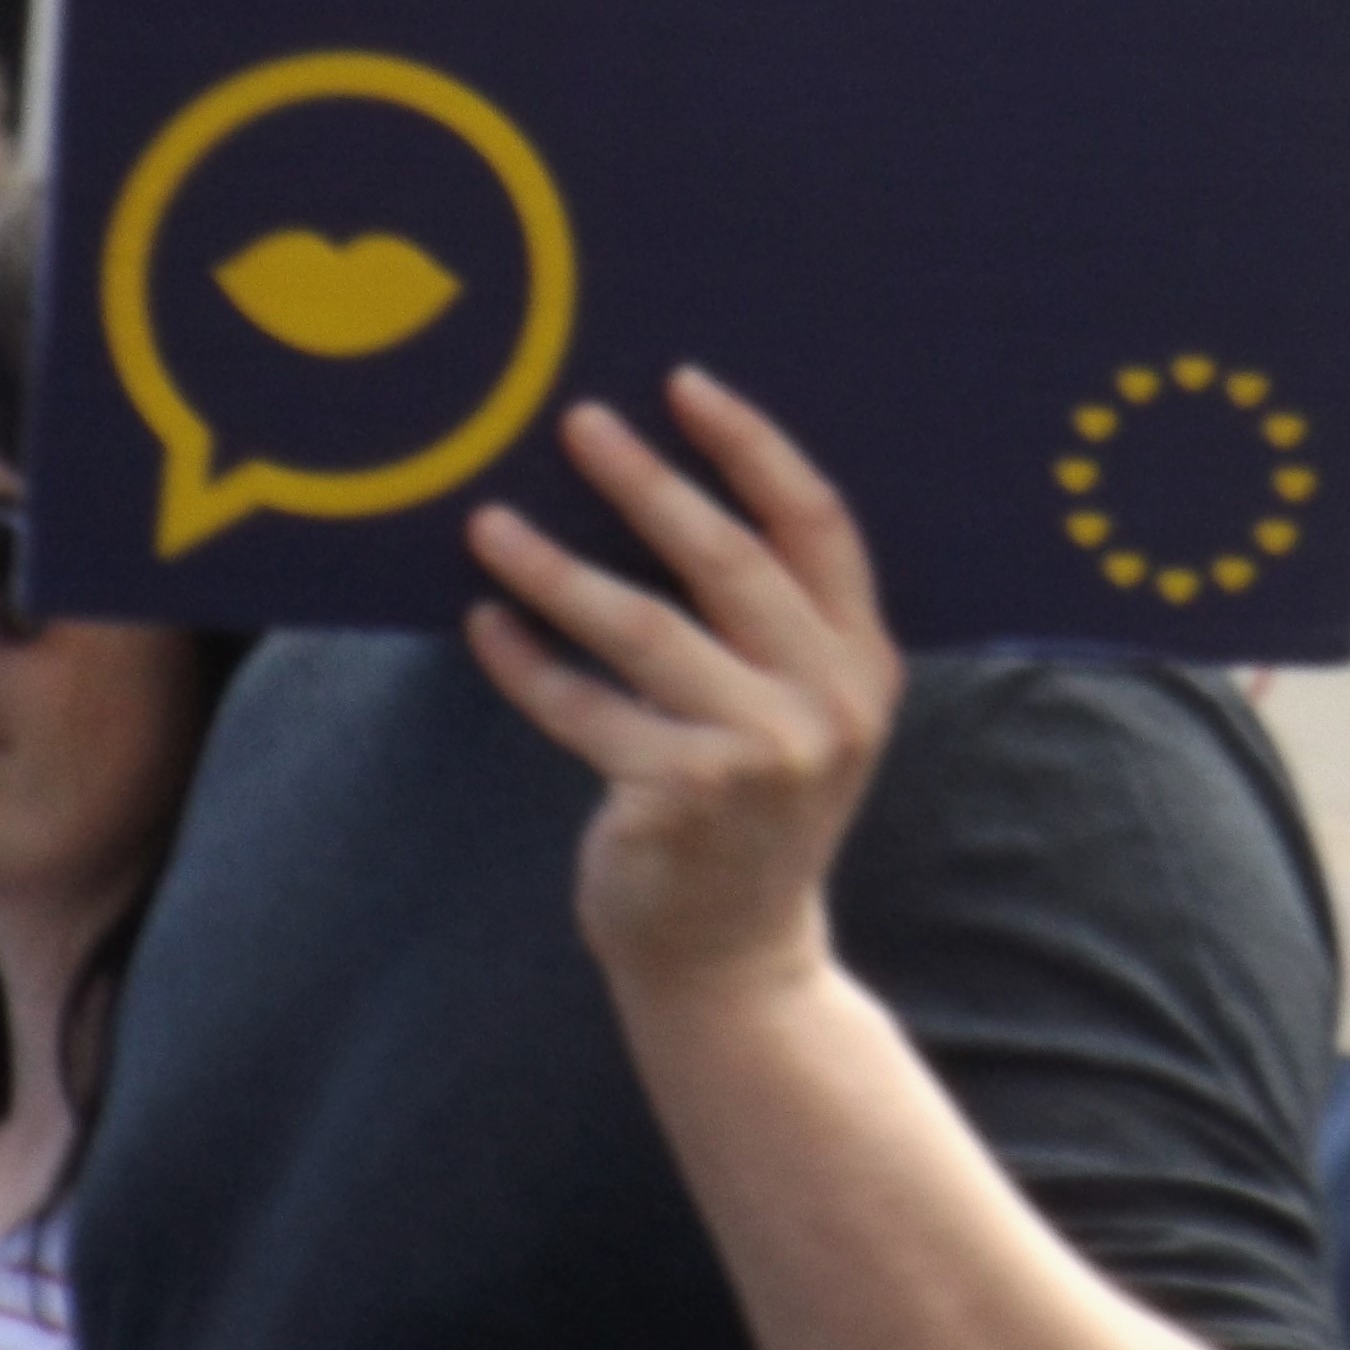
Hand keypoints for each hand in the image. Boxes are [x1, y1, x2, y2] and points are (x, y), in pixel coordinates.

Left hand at [467, 370, 901, 1011]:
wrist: (735, 964)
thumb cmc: (750, 810)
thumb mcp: (801, 714)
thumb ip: (771, 623)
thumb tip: (658, 484)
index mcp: (863, 663)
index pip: (817, 525)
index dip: (752, 447)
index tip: (683, 384)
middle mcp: (826, 702)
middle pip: (727, 560)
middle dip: (646, 483)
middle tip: (576, 422)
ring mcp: (759, 754)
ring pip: (640, 629)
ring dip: (555, 569)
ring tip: (488, 523)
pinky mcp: (681, 797)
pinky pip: (584, 708)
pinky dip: (527, 664)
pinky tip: (486, 625)